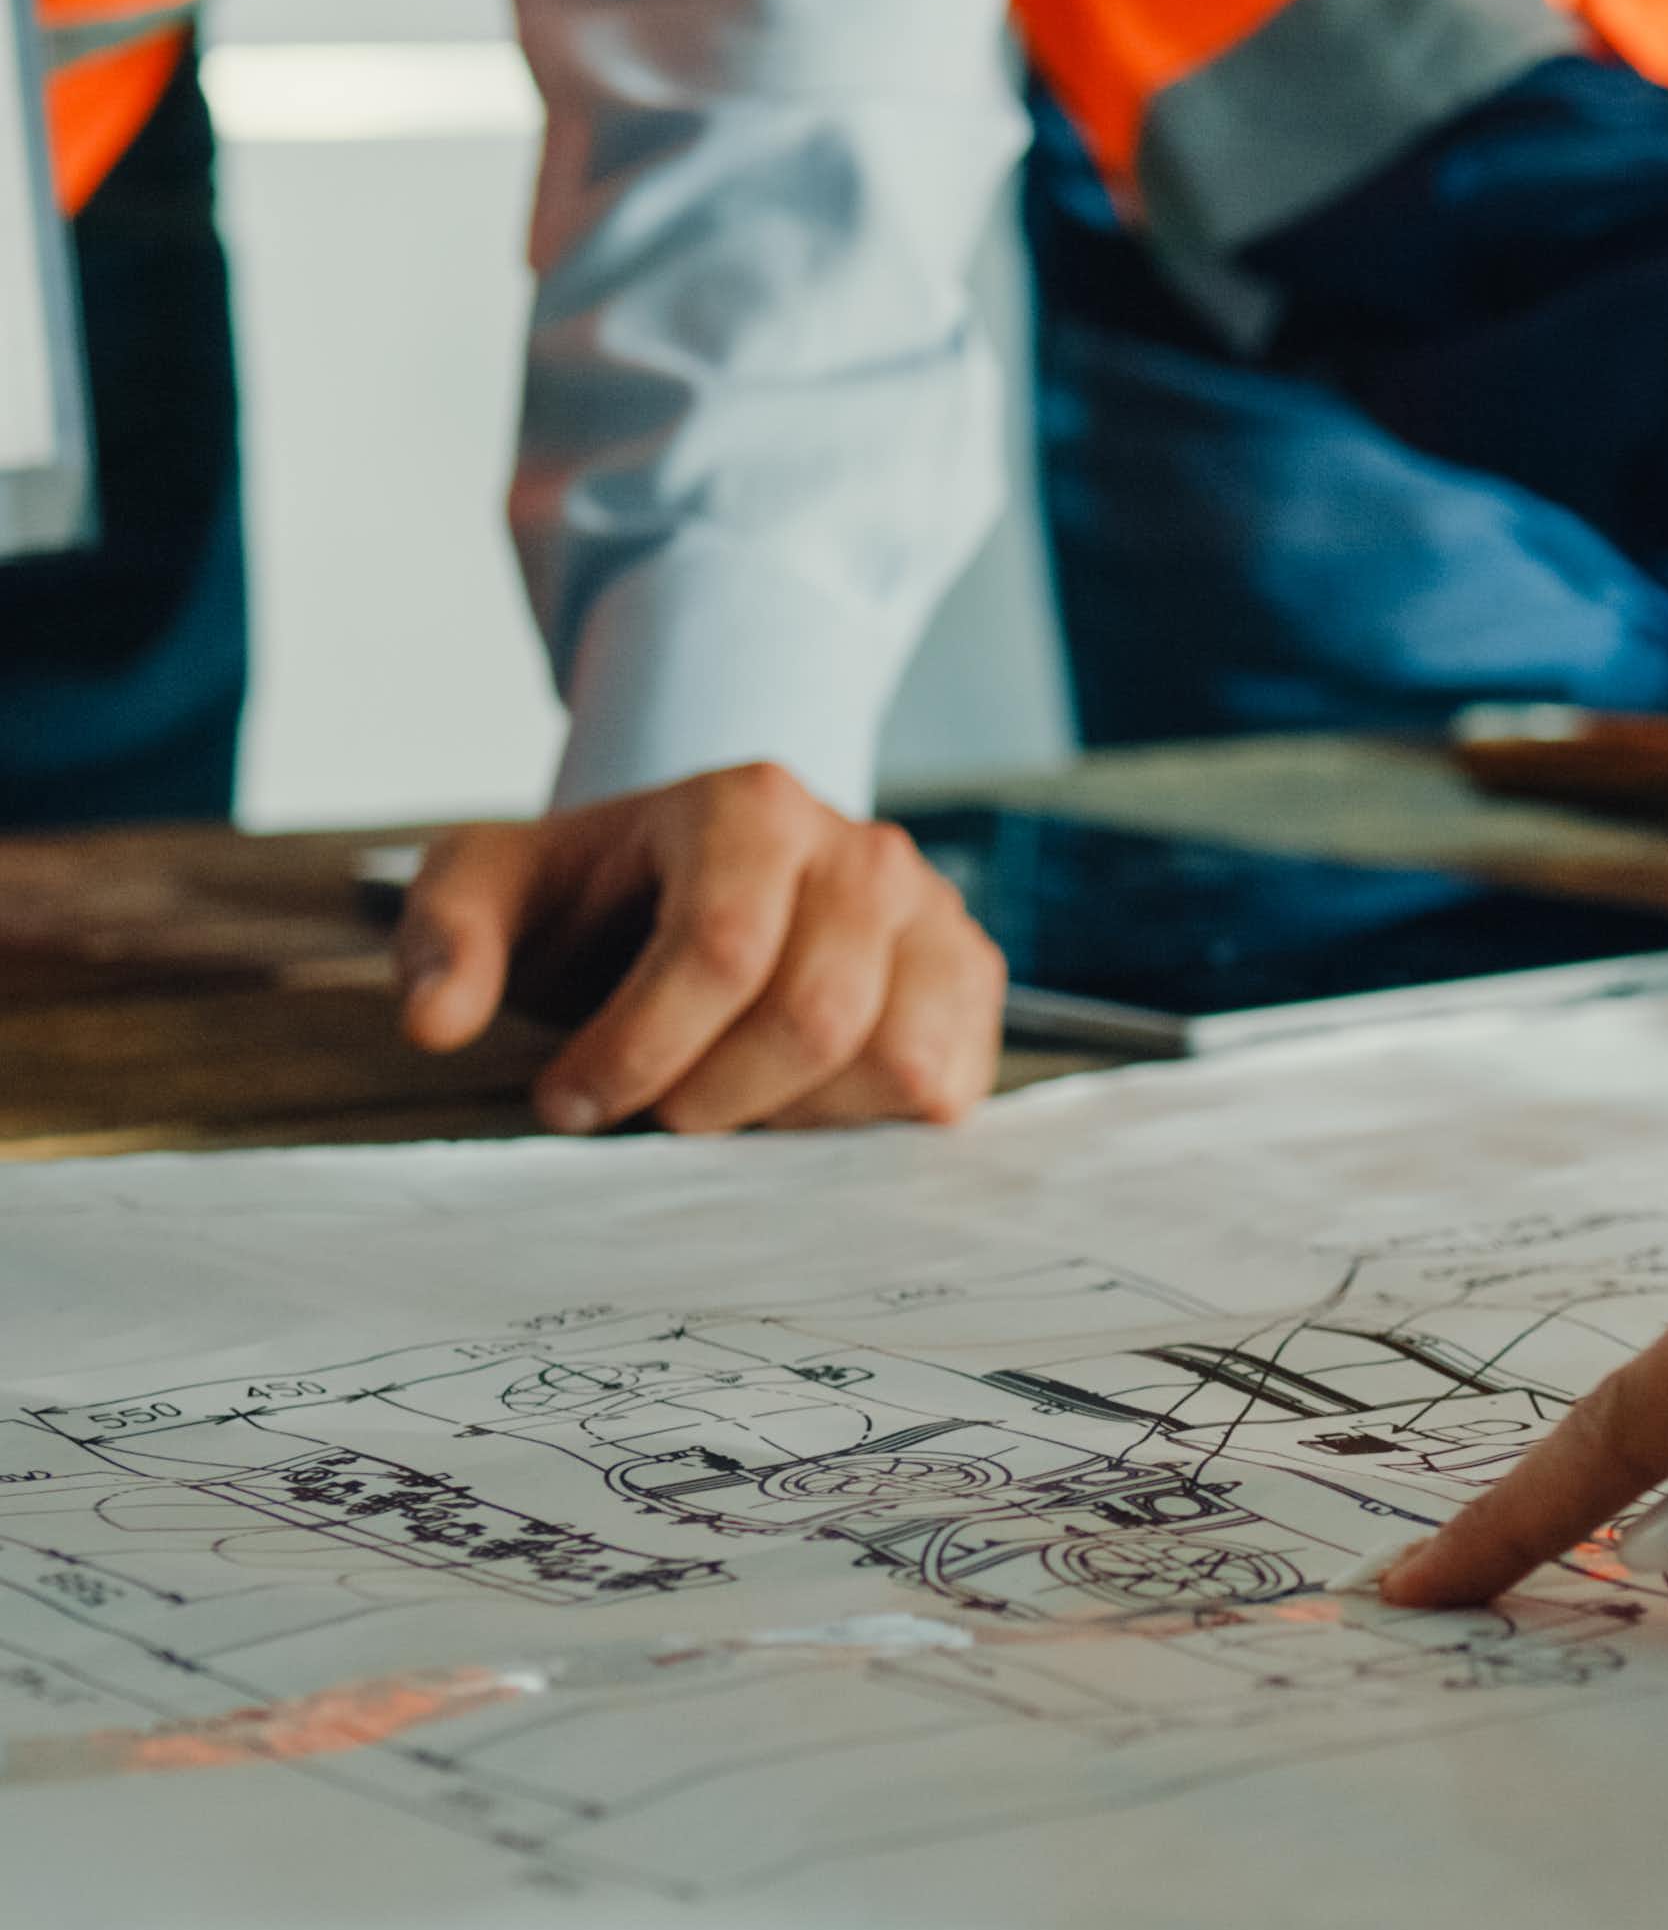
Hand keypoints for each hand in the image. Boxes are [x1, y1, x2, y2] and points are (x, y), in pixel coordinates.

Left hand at [395, 762, 1004, 1134]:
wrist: (699, 880)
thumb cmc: (598, 900)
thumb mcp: (494, 888)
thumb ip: (444, 937)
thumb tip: (434, 1021)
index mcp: (752, 806)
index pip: (720, 950)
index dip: (638, 1050)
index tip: (566, 1099)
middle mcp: (865, 850)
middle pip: (812, 1017)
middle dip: (711, 1098)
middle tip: (647, 1113)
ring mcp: (934, 914)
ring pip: (892, 1060)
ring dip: (790, 1117)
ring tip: (722, 1101)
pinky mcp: (971, 980)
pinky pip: (944, 1086)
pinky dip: (863, 1124)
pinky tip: (793, 1105)